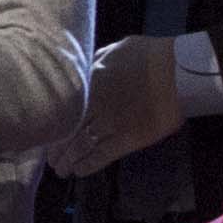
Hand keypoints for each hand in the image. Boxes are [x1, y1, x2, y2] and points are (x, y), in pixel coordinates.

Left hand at [53, 31, 185, 179]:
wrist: (177, 70)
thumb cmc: (149, 56)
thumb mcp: (116, 49)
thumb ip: (96, 61)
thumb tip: (84, 69)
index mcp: (90, 82)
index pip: (63, 108)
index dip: (52, 123)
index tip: (44, 133)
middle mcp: (95, 105)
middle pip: (68, 130)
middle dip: (57, 149)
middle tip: (51, 160)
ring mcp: (111, 124)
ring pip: (81, 146)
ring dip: (68, 160)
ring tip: (62, 170)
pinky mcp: (129, 139)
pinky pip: (102, 156)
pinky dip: (89, 165)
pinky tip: (80, 172)